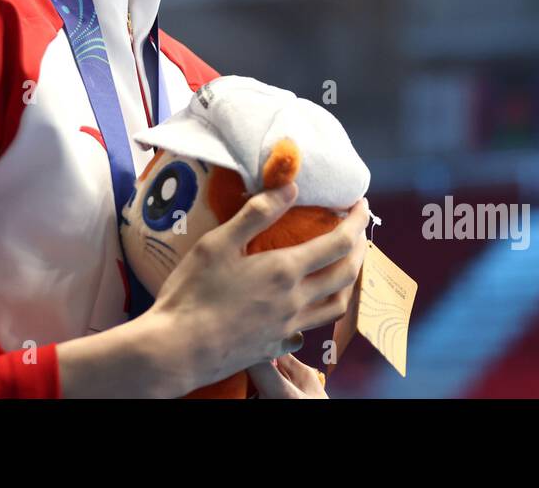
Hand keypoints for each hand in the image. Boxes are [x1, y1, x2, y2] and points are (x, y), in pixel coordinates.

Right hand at [145, 184, 369, 394]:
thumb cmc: (192, 293)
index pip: (339, 243)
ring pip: (335, 307)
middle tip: (358, 230)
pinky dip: (316, 314)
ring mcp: (286, 328)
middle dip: (359, 248)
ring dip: (347, 283)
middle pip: (345, 275)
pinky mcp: (273, 347)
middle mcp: (295, 302)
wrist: (177, 350)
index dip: (356, 221)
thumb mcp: (218, 243)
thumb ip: (256, 214)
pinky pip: (308, 331)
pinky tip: (303, 309)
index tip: (362, 204)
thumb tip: (290, 188)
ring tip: (342, 267)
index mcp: (284, 271)